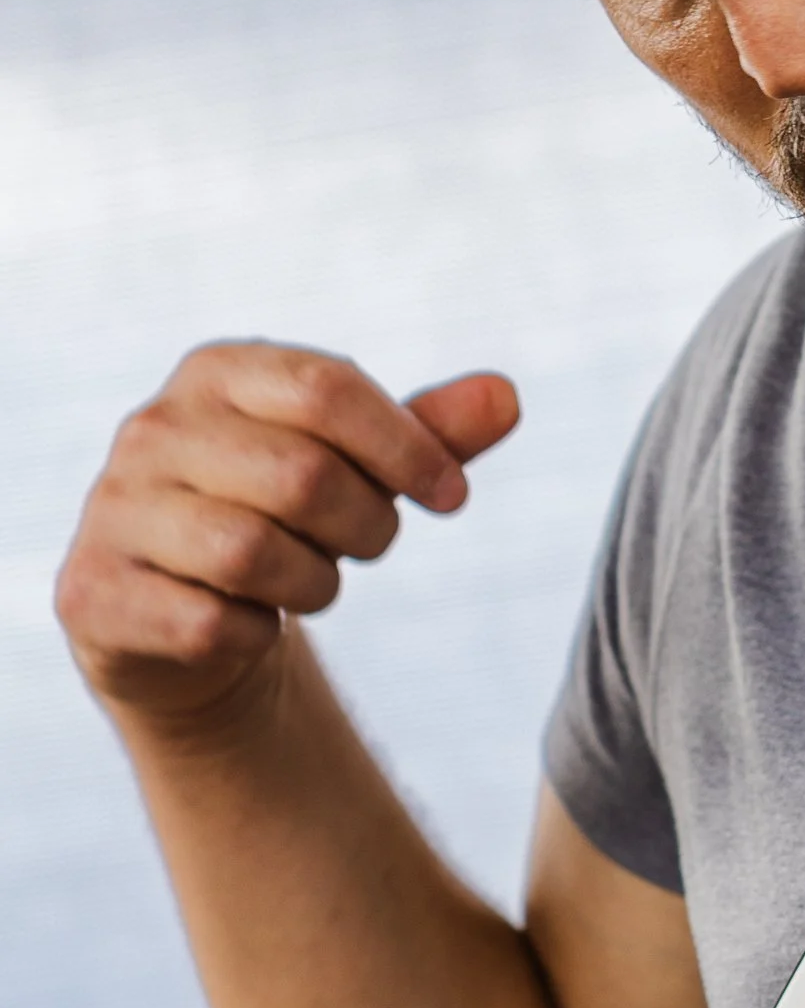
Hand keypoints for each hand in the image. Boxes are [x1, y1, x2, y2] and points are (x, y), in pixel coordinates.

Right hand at [56, 344, 519, 726]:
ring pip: (253, 553)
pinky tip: (250, 623)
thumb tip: (507, 397)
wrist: (180, 619)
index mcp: (218, 373)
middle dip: (367, 526)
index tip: (452, 496)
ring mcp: (114, 510)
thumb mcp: (358, 467)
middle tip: (366, 544)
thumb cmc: (282, 519)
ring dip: (314, 584)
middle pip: (303, 475)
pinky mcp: (95, 592)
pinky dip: (255, 634)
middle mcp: (152, 429)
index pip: (327, 387)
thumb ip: (430, 432)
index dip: (406, 446)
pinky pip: (209, 623)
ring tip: (309, 580)